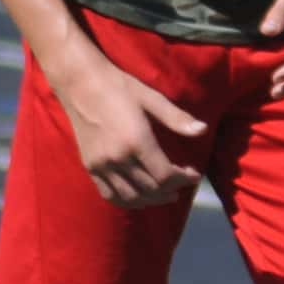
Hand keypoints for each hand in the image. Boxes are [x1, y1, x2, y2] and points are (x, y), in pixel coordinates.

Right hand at [49, 47, 207, 208]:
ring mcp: (101, 165)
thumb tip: (203, 130)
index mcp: (136, 141)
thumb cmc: (119, 86)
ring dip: (152, 200)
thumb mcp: (151, 98)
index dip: (184, 179)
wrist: (79, 83)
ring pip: (131, 197)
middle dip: (172, 190)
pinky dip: (128, 200)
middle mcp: (117, 158)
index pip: (165, 175)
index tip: (194, 174)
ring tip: (166, 194)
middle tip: (183, 183)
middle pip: (151, 189)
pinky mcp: (89, 166)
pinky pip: (109, 194)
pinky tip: (140, 195)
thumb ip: (176, 118)